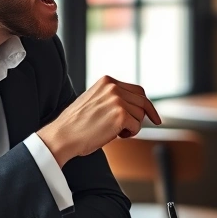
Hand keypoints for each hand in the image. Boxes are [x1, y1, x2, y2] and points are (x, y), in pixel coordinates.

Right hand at [38, 76, 161, 166]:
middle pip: (143, 101)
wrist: (62, 136)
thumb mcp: (94, 101)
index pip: (137, 90)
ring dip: (132, 126)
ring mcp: (117, 100)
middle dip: (144, 116)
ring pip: (141, 115)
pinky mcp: (120, 115)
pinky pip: (137, 126)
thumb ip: (112, 98)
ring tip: (115, 131)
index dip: (146, 104)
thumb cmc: (76, 124)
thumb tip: (136, 105)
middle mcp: (113, 87)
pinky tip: (116, 135)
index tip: (154, 116)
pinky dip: (130, 133)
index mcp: (107, 81)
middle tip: (142, 126)